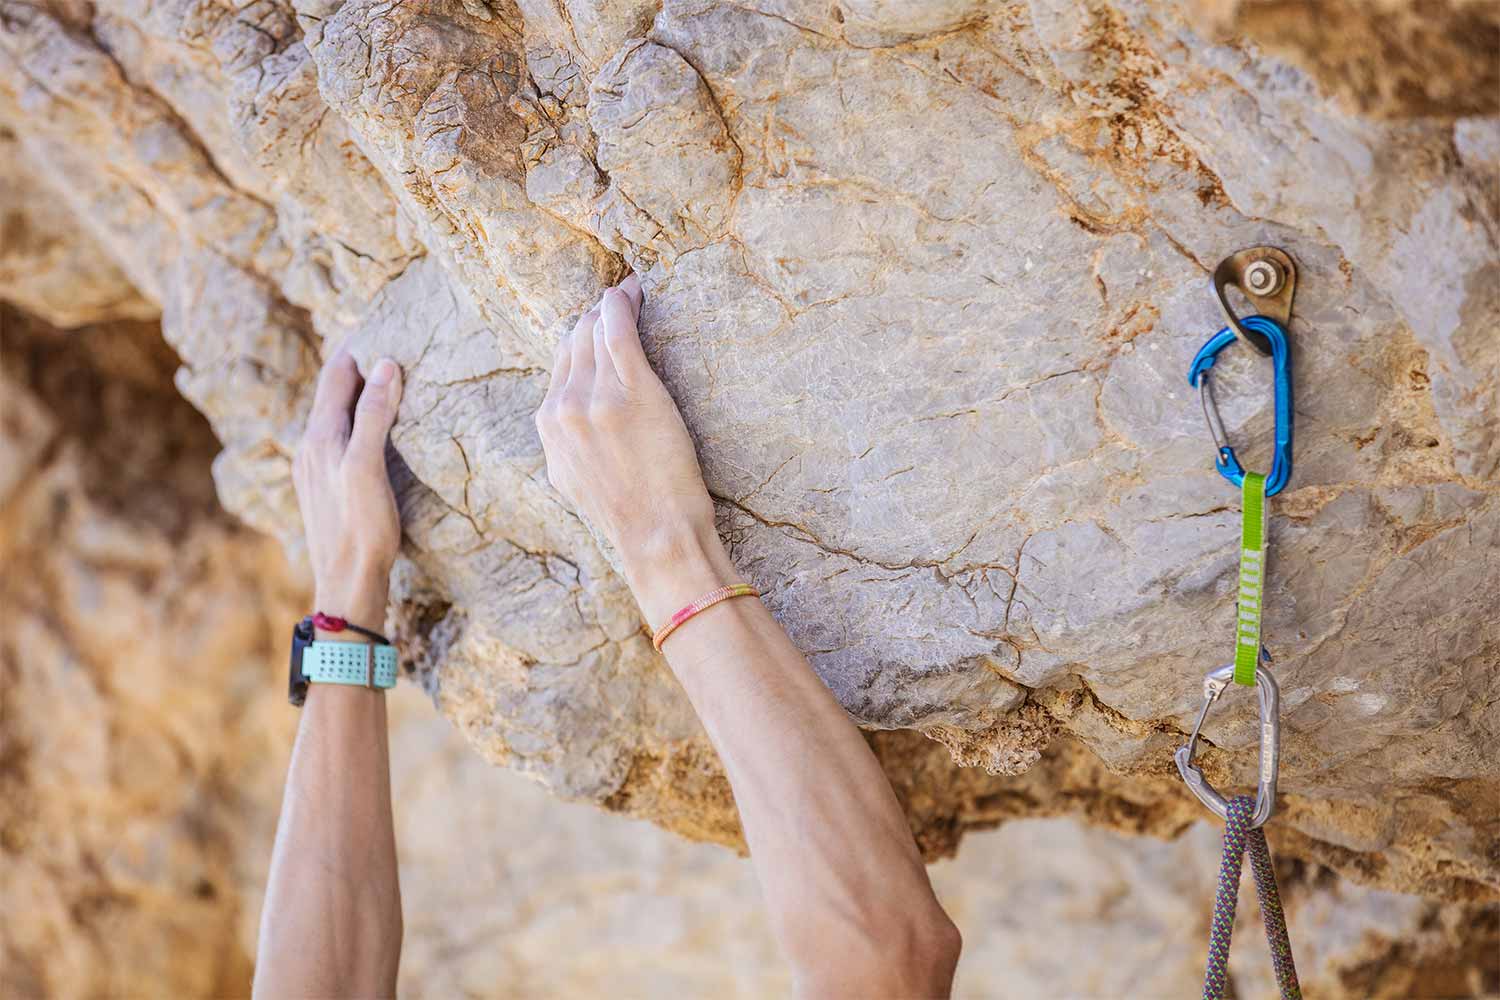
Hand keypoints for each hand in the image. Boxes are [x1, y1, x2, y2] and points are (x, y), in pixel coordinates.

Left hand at [293, 346, 403, 632]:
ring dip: (356, 397)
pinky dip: (356, 423)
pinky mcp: (326, 488)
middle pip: (332, 394)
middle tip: (385, 346)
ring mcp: (315, 470)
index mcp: (319, 437)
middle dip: (356, 370)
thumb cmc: (362, 527)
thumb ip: (372, 415)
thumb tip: (384, 365)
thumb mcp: (368, 466)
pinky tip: (371, 431)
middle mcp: (310, 449)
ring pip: (334, 417)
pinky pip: (339, 440)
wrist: (347, 583)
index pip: (336, 376)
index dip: (357, 351)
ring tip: (383, 381)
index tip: (381, 327)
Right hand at [535, 276, 738, 626]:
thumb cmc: (630, 515)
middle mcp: (563, 408)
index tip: (596, 323)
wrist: (656, 535)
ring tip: (630, 293)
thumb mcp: (575, 481)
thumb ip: (565, 445)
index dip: (579, 340)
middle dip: (593, 317)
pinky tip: (633, 293)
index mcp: (548, 429)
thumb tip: (568, 426)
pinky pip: (619, 331)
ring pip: (595, 332)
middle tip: (618, 299)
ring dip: (611, 306)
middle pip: (574, 343)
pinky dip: (623, 306)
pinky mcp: (633, 390)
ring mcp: (596, 397)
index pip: (559, 365)